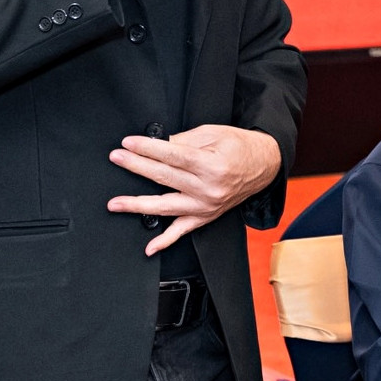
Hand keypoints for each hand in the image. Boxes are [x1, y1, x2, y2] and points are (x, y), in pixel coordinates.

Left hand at [107, 124, 282, 254]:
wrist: (264, 165)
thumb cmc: (240, 147)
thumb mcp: (214, 133)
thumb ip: (184, 140)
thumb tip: (157, 145)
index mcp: (212, 165)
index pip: (171, 156)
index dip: (147, 149)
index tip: (128, 143)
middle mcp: (208, 189)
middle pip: (164, 178)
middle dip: (136, 167)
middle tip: (116, 158)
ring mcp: (206, 206)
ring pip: (165, 207)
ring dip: (137, 205)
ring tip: (115, 203)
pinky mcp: (206, 216)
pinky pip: (183, 231)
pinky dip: (165, 241)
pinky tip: (150, 248)